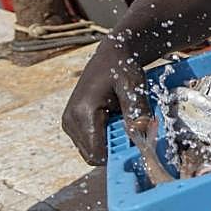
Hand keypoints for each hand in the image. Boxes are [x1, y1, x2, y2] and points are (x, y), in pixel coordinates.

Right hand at [61, 45, 150, 164]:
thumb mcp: (133, 87)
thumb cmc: (122, 67)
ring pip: (91, 150)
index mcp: (83, 113)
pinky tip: (114, 119)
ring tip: (122, 120)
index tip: (136, 147)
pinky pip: (89, 141)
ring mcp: (69, 123)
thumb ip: (136, 111)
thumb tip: (141, 133)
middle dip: (115, 149)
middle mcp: (71, 121)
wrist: (110, 55)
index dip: (118, 155)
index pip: (97, 153)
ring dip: (110, 142)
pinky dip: (104, 136)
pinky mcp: (72, 123)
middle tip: (131, 130)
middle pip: (93, 155)